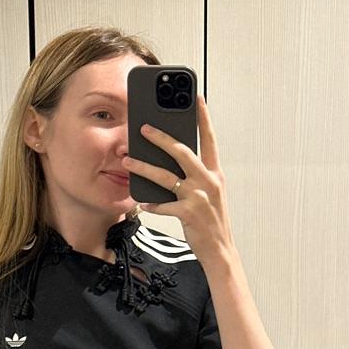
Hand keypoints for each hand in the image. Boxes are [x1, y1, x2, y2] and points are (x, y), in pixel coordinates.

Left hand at [122, 94, 234, 264]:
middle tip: (143, 128)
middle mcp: (208, 181)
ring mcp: (199, 197)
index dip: (203, 118)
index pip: (209, 139)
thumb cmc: (211, 221)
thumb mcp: (209, 194)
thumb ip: (194, 176)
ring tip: (128, 162)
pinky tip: (143, 204)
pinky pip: (163, 204)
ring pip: (166, 176)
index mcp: (215, 173)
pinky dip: (151, 204)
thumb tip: (170, 161)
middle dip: (161, 138)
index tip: (196, 98)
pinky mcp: (188, 213)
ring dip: (144, 168)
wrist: (220, 250)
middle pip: (182, 152)